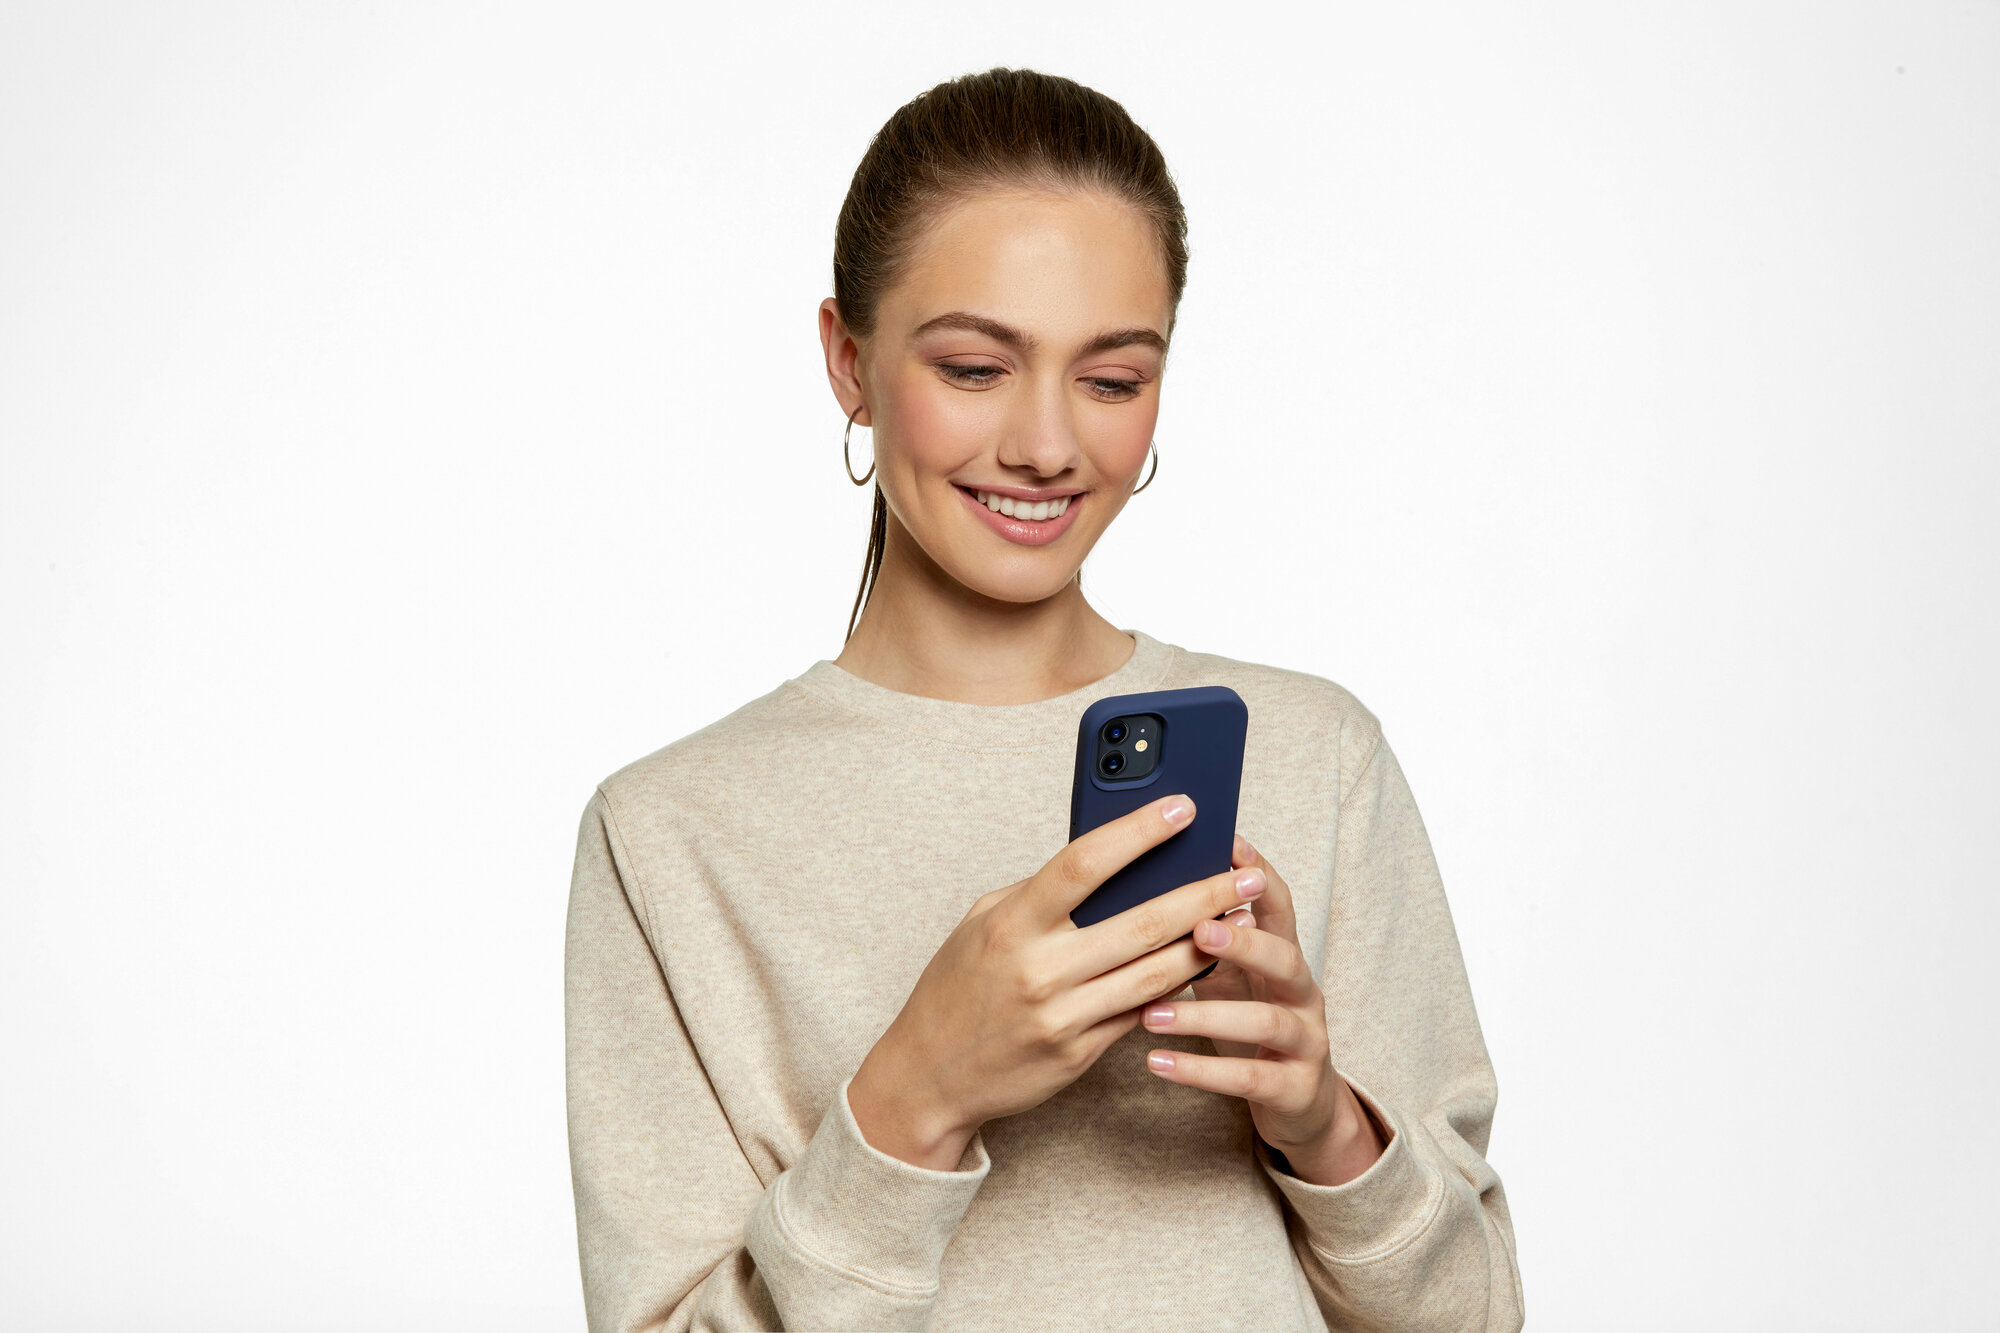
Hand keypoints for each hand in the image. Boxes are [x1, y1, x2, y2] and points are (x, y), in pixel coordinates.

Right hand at [849, 792, 1264, 1169]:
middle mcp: (1039, 970)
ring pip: (1156, 972)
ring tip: (1243, 914)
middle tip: (1246, 870)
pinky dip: (1178, 983)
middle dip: (1204, 892)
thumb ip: (1041, 893)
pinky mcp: (1080, 1054)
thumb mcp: (983, 924)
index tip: (1184, 807)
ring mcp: (1063, 1017)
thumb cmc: (957, 987)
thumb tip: (1111, 861)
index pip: (1084, 863)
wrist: (928, 1077)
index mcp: (1011, 924)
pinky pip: (1142, 1011)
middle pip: (1141, 921)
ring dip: (1208, 940)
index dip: (1138, 831)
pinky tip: (1208, 959)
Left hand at [1138, 835, 1387, 1187]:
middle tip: (1197, 929)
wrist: (1300, 1101)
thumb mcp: (1228, 975)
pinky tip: (1157, 1062)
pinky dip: (1201, 1071)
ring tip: (1150, 1013)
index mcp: (1282, 954)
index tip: (1228, 845)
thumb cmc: (1246, 1021)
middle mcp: (1302, 990)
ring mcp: (1305, 1039)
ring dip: (1205, 1015)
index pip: (1278, 905)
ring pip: (1266, 1021)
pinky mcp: (1296, 1086)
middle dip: (1244, 942)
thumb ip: (1197, 941)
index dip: (1258, 875)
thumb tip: (1133, 894)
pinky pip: (1249, 1078)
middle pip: (1284, 957)